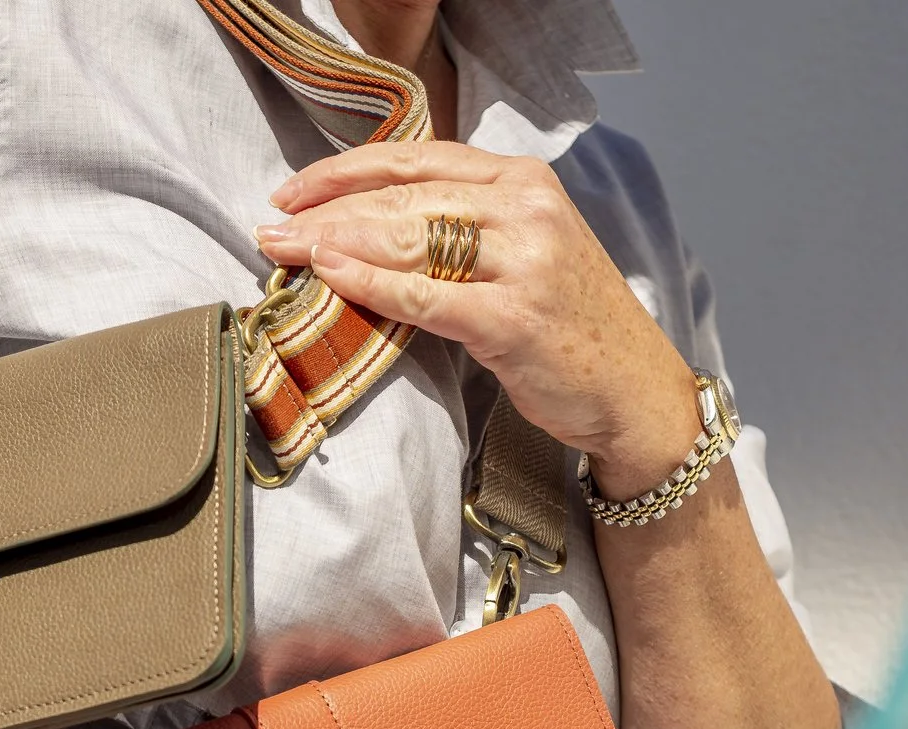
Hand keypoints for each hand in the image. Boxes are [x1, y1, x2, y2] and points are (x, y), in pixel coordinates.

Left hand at [254, 141, 702, 498]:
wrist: (635, 392)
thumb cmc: (570, 326)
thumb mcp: (526, 251)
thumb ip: (465, 227)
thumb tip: (369, 227)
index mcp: (525, 181)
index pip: (418, 158)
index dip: (346, 171)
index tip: (293, 192)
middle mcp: (527, 209)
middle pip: (405, 197)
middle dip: (327, 211)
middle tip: (272, 228)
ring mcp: (524, 263)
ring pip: (409, 238)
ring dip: (336, 243)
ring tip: (283, 251)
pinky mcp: (514, 320)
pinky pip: (426, 296)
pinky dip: (372, 285)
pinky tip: (331, 277)